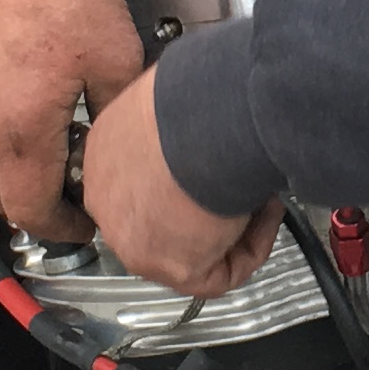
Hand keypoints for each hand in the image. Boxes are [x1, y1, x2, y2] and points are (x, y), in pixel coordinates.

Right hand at [0, 0, 147, 238]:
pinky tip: (13, 123)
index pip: (32, 211)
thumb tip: (118, 142)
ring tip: (43, 161)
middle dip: (35, 207)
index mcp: (19, 130)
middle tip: (69, 196)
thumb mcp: (116, 60)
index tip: (84, 223)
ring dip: (5, 178)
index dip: (63, 228)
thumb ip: (116, 115)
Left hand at [81, 70, 285, 299]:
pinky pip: (219, 274)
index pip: (137, 181)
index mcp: (102, 152)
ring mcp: (132, 239)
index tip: (215, 167)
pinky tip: (267, 214)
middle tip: (242, 186)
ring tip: (261, 194)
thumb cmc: (199, 95)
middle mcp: (106, 200)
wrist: (209, 118)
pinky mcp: (171, 267)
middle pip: (159, 221)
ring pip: (189, 250)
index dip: (182, 180)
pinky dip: (251, 249)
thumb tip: (207, 112)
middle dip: (204, 210)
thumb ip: (179, 119)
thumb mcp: (175, 94)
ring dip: (232, 228)